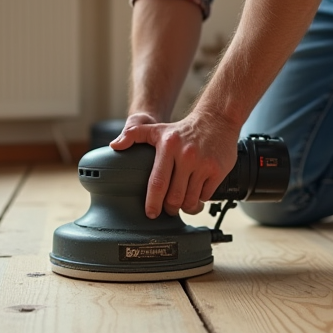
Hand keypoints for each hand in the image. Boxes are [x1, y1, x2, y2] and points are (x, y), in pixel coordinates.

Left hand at [109, 111, 240, 218]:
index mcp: (168, 146)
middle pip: (174, 196)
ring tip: (182, 204)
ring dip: (185, 207)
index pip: (158, 182)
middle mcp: (186, 156)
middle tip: (167, 210)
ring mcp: (203, 164)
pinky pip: (206, 195)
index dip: (153, 202)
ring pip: (191, 200)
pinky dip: (200, 199)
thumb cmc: (184, 129)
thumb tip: (114, 146)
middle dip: (169, 209)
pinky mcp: (217, 170)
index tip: (151, 213)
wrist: (216, 119)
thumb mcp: (157, 129)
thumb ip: (134, 135)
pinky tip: (196, 193)